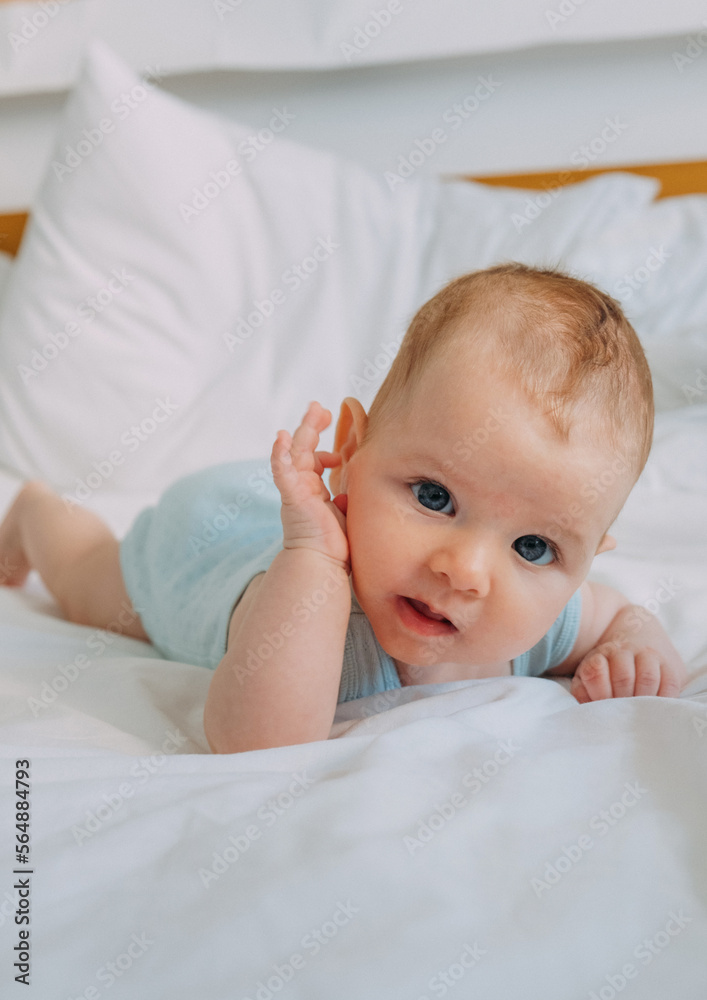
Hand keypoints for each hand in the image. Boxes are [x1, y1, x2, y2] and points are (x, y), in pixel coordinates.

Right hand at [271, 401, 349, 571]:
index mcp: (313, 491)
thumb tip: (349, 493)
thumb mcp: (346, 513)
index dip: (328, 452)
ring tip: (314, 410)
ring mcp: (296, 489)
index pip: (317, 462)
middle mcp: (302, 486)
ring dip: (304, 430)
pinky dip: (280, 455)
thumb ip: (347, 499)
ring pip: (296, 452)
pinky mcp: (292, 495)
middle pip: (304, 449)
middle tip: (320, 408)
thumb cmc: (333, 546)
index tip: (342, 451)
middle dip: (312, 426)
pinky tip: (280, 438)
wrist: (322, 564)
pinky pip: (282, 472)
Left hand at [570, 641, 684, 702]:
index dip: (599, 694)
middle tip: (621, 714)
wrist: (634, 637)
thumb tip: (591, 710)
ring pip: (647, 678)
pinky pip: (670, 684)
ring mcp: (649, 656)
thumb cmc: (606, 670)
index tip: (603, 708)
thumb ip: (583, 692)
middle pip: (623, 677)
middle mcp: (624, 651)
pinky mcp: (670, 666)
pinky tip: (655, 708)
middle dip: (621, 700)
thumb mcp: (587, 677)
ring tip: (638, 712)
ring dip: (642, 700)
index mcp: (600, 654)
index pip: (595, 672)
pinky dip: (663, 699)